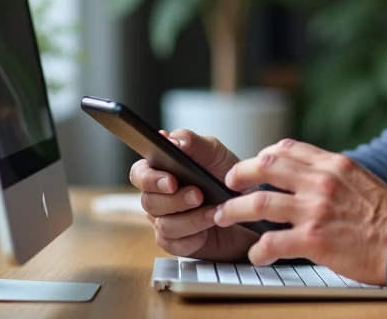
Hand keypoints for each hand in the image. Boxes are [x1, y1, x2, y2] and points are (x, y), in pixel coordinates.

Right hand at [129, 129, 257, 261]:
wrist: (247, 209)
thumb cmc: (227, 178)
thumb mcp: (216, 154)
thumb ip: (194, 143)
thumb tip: (172, 140)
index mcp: (162, 171)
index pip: (139, 173)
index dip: (149, 178)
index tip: (171, 181)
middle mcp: (159, 196)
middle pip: (149, 201)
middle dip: (175, 200)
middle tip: (198, 195)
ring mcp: (165, 220)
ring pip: (164, 224)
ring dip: (190, 219)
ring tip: (213, 211)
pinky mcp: (175, 243)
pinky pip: (174, 245)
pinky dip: (193, 238)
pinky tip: (207, 230)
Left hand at [215, 138, 386, 284]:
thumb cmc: (385, 212)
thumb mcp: (358, 178)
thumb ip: (330, 173)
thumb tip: (306, 173)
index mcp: (331, 164)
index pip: (287, 148)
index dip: (263, 156)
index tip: (253, 166)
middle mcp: (319, 182)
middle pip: (265, 167)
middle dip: (239, 175)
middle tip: (228, 186)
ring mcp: (314, 210)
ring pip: (258, 204)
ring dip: (234, 211)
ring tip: (222, 218)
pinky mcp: (313, 240)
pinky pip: (272, 243)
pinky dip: (258, 250)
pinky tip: (256, 255)